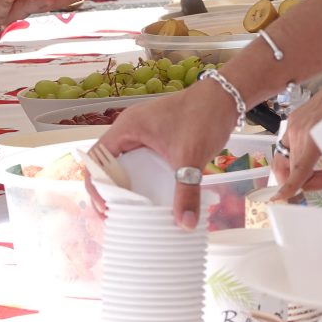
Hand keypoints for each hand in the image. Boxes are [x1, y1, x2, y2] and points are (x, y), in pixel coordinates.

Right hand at [97, 77, 237, 227]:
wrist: (225, 97)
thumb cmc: (203, 117)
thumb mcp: (191, 156)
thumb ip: (187, 191)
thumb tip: (185, 224)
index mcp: (127, 127)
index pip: (96, 158)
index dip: (96, 185)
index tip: (107, 208)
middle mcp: (130, 129)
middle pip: (107, 164)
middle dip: (110, 190)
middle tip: (117, 215)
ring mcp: (144, 133)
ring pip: (125, 164)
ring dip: (126, 186)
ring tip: (132, 211)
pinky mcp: (157, 138)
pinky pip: (140, 162)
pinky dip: (141, 179)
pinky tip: (151, 197)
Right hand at [272, 71, 321, 198]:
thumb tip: (314, 185)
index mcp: (311, 138)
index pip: (297, 170)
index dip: (289, 187)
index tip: (280, 199)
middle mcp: (297, 129)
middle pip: (289, 163)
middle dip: (294, 180)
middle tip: (304, 191)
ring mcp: (294, 120)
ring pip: (285, 152)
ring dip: (291, 166)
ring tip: (305, 176)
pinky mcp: (296, 115)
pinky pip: (288, 140)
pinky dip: (293, 153)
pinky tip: (306, 158)